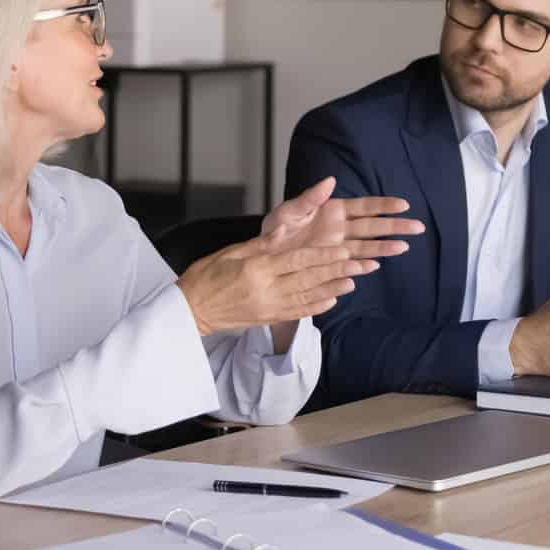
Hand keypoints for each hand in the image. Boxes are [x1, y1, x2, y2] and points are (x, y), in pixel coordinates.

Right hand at [177, 236, 365, 338]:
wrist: (189, 311)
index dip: (323, 255)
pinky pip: (297, 313)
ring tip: (354, 280)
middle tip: (359, 262)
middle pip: (309, 278)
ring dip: (333, 288)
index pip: (297, 260)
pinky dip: (317, 306)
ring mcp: (268, 307)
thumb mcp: (230, 252)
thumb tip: (284, 230)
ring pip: (308, 297)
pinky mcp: (267, 319)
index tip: (343, 248)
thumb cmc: (205, 277)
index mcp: (257, 269)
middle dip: (336, 270)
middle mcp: (266, 290)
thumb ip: (261, 244)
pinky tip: (332, 300)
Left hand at [261, 177, 423, 261]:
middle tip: (418, 228)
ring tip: (404, 248)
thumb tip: (330, 180)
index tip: (404, 205)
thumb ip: (309, 198)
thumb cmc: (276, 229)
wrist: (263, 256)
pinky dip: (364, 265)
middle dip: (395, 227)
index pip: (364, 207)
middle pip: (373, 227)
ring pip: (367, 246)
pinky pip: (352, 264)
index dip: (384, 206)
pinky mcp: (331, 264)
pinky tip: (378, 265)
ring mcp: (337, 248)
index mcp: (333, 210)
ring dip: (385, 247)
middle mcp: (340, 229)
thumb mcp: (288, 211)